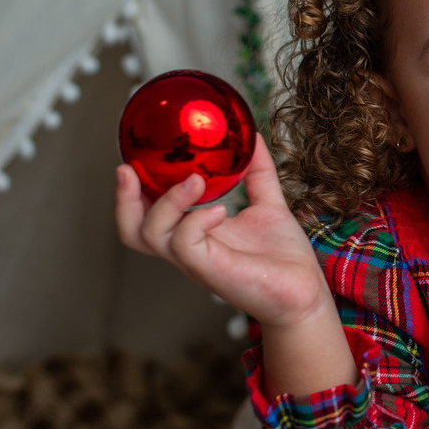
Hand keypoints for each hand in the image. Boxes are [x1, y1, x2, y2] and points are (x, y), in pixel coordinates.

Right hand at [115, 134, 330, 329]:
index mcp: (194, 231)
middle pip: (132, 230)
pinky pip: (184, 243)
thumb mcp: (267, 203)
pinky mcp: (210, 269)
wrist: (304, 292)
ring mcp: (196, 260)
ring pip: (150, 234)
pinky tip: (219, 210)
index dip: (132, 190)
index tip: (134, 159)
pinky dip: (195, 219)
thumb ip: (257, 171)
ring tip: (196, 180)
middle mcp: (188, 247)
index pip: (146, 214)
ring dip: (168, 200)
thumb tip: (254, 136)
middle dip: (124, 199)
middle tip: (129, 169)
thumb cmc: (282, 256)